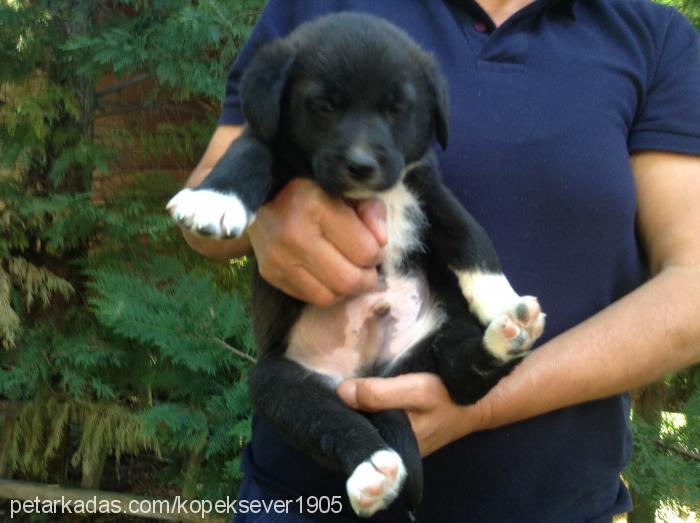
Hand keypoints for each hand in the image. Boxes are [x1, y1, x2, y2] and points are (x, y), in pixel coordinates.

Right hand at [247, 177, 386, 305]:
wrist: (261, 194)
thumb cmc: (313, 189)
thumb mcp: (347, 189)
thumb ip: (371, 210)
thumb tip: (381, 241)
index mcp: (316, 206)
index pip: (364, 251)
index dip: (377, 254)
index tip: (374, 248)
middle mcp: (294, 235)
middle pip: (348, 281)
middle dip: (366, 279)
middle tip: (367, 268)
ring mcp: (278, 257)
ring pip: (329, 297)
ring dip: (346, 290)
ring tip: (349, 272)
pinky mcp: (269, 273)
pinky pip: (309, 298)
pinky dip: (326, 292)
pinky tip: (329, 275)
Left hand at [337, 373, 492, 455]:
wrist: (479, 402)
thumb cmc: (449, 398)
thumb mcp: (415, 391)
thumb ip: (380, 394)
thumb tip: (342, 392)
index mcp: (393, 449)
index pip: (356, 437)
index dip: (340, 418)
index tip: (326, 398)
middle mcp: (393, 450)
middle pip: (359, 430)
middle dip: (345, 412)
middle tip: (328, 387)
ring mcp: (397, 441)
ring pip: (368, 424)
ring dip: (356, 408)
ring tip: (338, 386)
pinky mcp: (402, 430)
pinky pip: (377, 419)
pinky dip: (369, 407)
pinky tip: (360, 392)